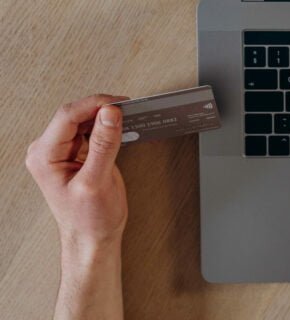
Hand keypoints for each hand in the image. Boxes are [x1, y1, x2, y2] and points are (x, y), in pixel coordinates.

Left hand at [26, 94, 128, 245]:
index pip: (67, 116)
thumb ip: (103, 145)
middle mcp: (48, 151)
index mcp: (44, 156)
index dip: (94, 105)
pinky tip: (118, 129)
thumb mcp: (97, 182)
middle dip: (100, 109)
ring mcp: (61, 152)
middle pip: (74, 115)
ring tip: (126, 118)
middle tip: (126, 109)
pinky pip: (89, 131)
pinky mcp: (76, 154)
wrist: (92, 239)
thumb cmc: (89, 220)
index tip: (118, 104)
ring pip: (83, 121)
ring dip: (104, 117)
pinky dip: (105, 128)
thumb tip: (109, 114)